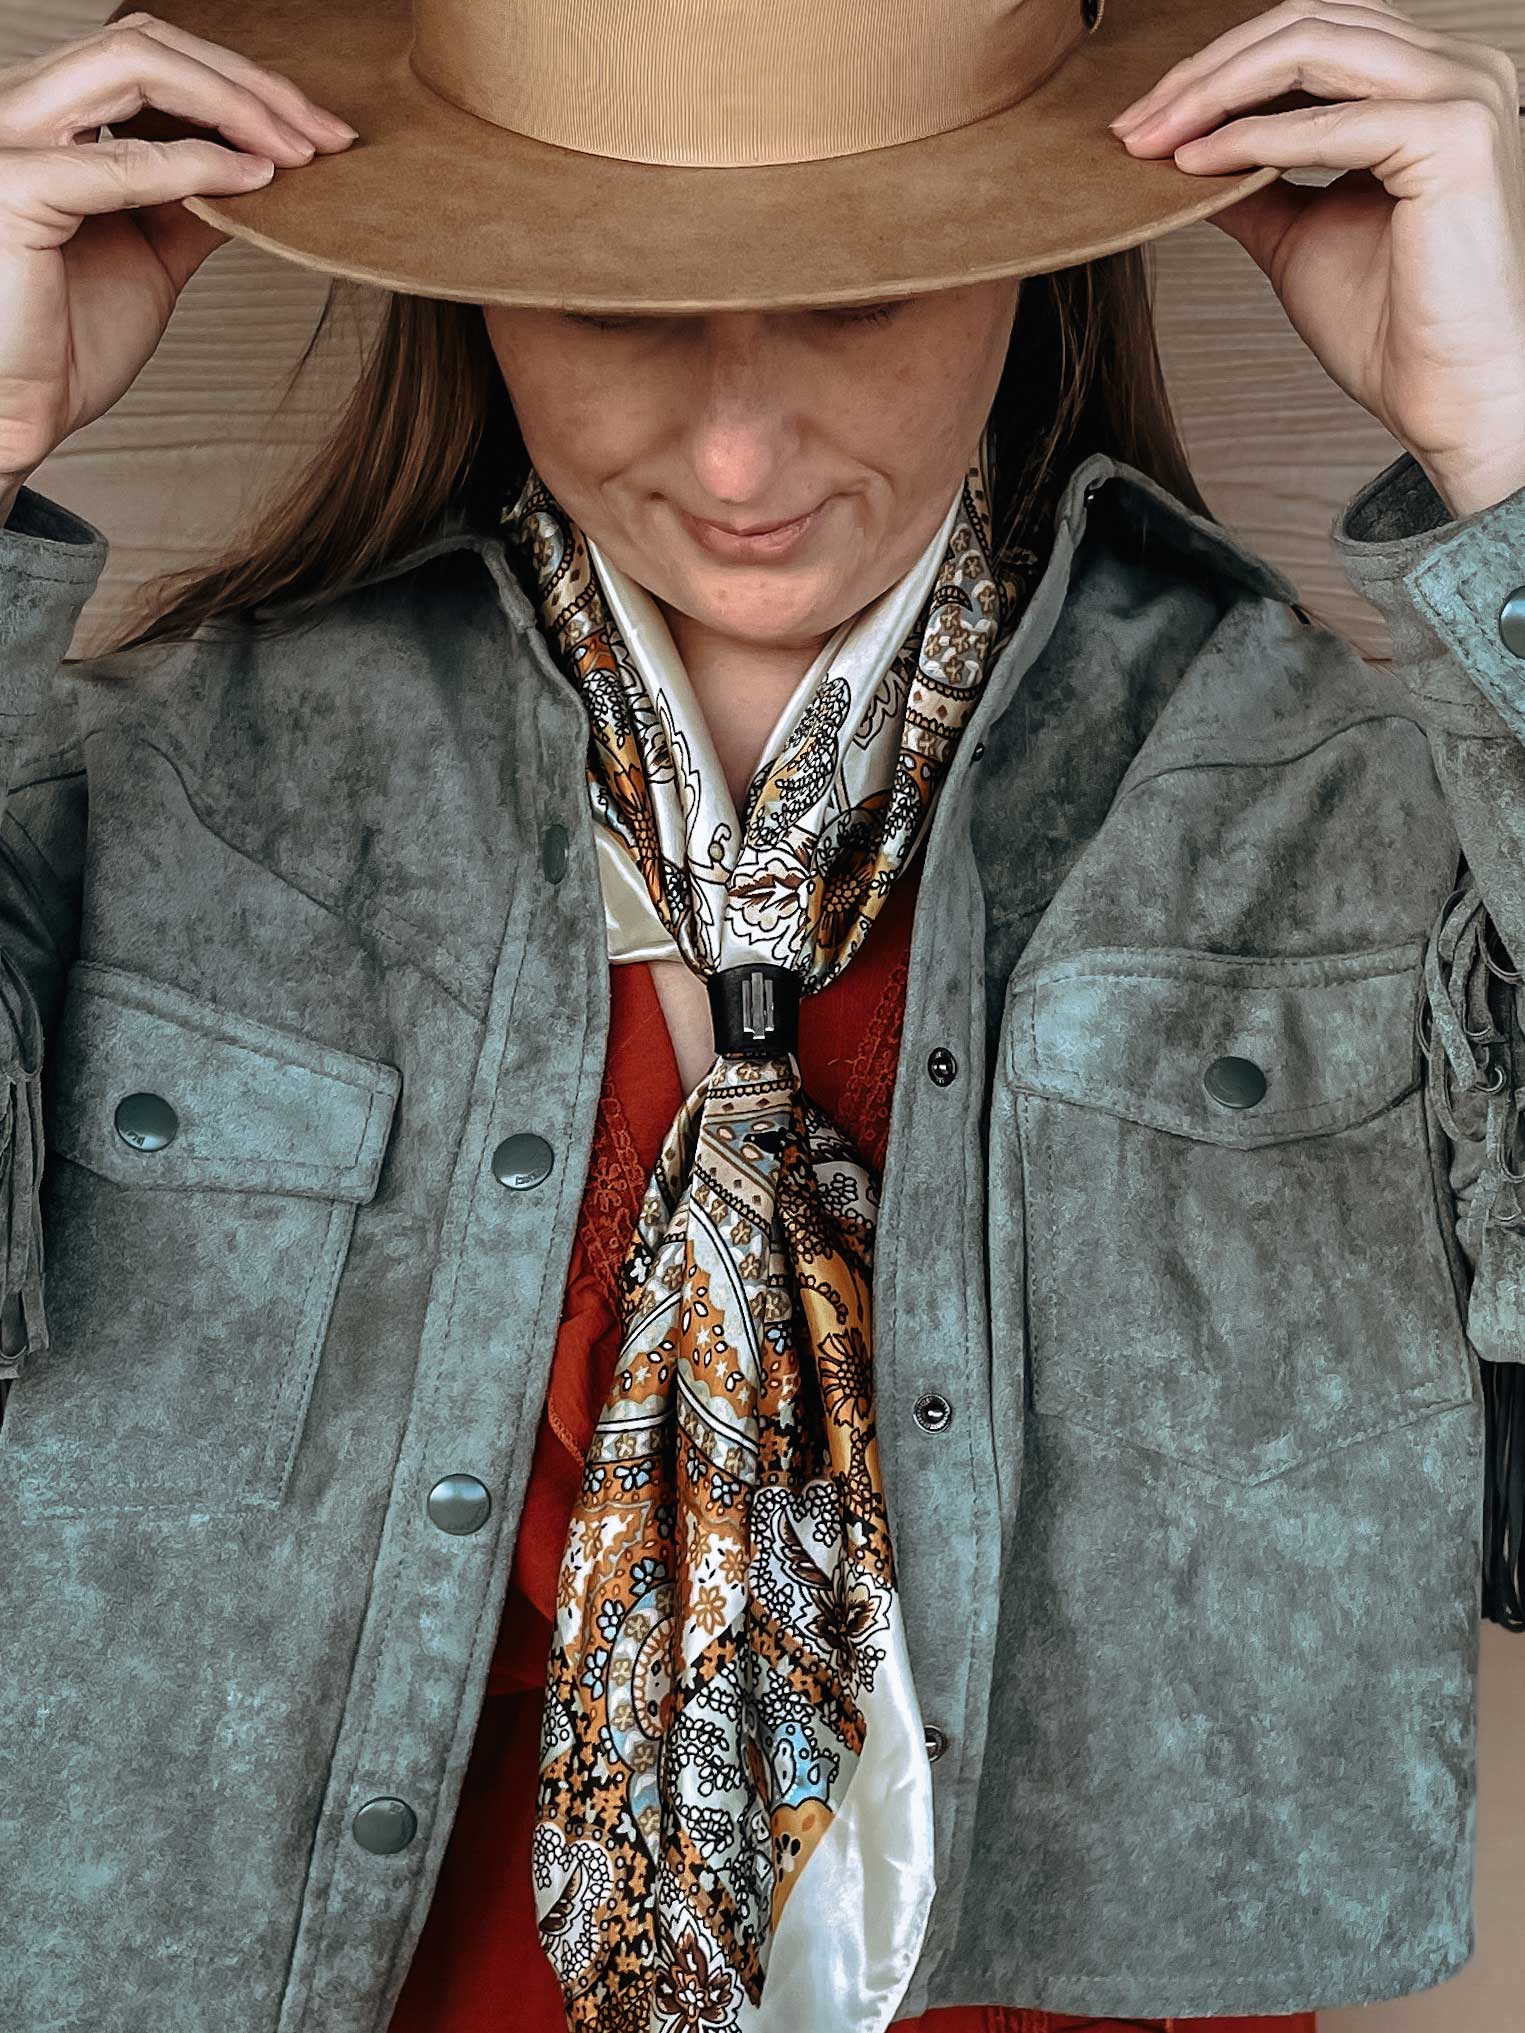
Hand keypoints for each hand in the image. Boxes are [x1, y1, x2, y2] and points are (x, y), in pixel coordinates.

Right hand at [0, 9, 356, 517]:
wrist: (20, 417)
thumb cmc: (67, 343)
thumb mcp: (153, 255)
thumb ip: (192, 201)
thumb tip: (262, 167)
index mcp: (46, 121)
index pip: (146, 56)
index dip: (238, 81)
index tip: (316, 133)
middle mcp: (18, 111)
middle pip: (144, 42)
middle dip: (249, 83)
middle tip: (325, 134)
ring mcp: (7, 140)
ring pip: (131, 64)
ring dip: (233, 104)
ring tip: (298, 151)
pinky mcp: (12, 187)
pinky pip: (122, 159)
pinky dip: (199, 165)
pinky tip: (253, 181)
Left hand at [1108, 0, 1524, 517]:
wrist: (1445, 396)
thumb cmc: (1391, 328)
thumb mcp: (1298, 234)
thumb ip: (1253, 182)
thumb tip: (1184, 155)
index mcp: (1428, 84)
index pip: (1310, 36)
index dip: (1219, 70)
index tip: (1144, 122)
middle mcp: (1456, 70)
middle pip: (1306, 24)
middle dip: (1206, 73)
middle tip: (1134, 125)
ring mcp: (1464, 94)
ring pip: (1314, 48)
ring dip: (1218, 93)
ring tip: (1154, 139)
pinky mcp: (1455, 137)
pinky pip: (1328, 123)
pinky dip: (1252, 139)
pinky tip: (1198, 163)